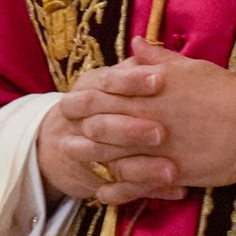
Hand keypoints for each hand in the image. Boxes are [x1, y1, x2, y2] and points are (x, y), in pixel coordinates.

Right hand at [35, 59, 182, 206]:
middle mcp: (80, 120)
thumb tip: (145, 44)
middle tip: (162, 133)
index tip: (160, 80)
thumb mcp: (115, 80)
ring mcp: (82, 153)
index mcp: (87, 88)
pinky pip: (117, 190)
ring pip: (108, 162)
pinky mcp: (93, 180)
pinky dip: (145, 191)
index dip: (131, 81)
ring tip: (173, 172)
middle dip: (130, 130)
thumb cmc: (104, 102)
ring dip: (141, 169)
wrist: (61, 141)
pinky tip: (173, 191)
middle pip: (101, 125)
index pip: (105, 83)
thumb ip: (134, 65)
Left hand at [57, 38, 235, 204]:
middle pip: (101, 120)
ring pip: (110, 152)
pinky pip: (132, 183)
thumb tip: (135, 43)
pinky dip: (114, 188)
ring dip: (86, 153)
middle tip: (62, 127)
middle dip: (78, 123)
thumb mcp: (193, 67)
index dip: (85, 94)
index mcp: (152, 88)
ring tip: (70, 153)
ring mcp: (155, 147)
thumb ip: (159, 58)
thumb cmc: (227, 92)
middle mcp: (147, 116)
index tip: (71, 97)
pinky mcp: (167, 172)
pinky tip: (102, 190)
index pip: (108, 89)